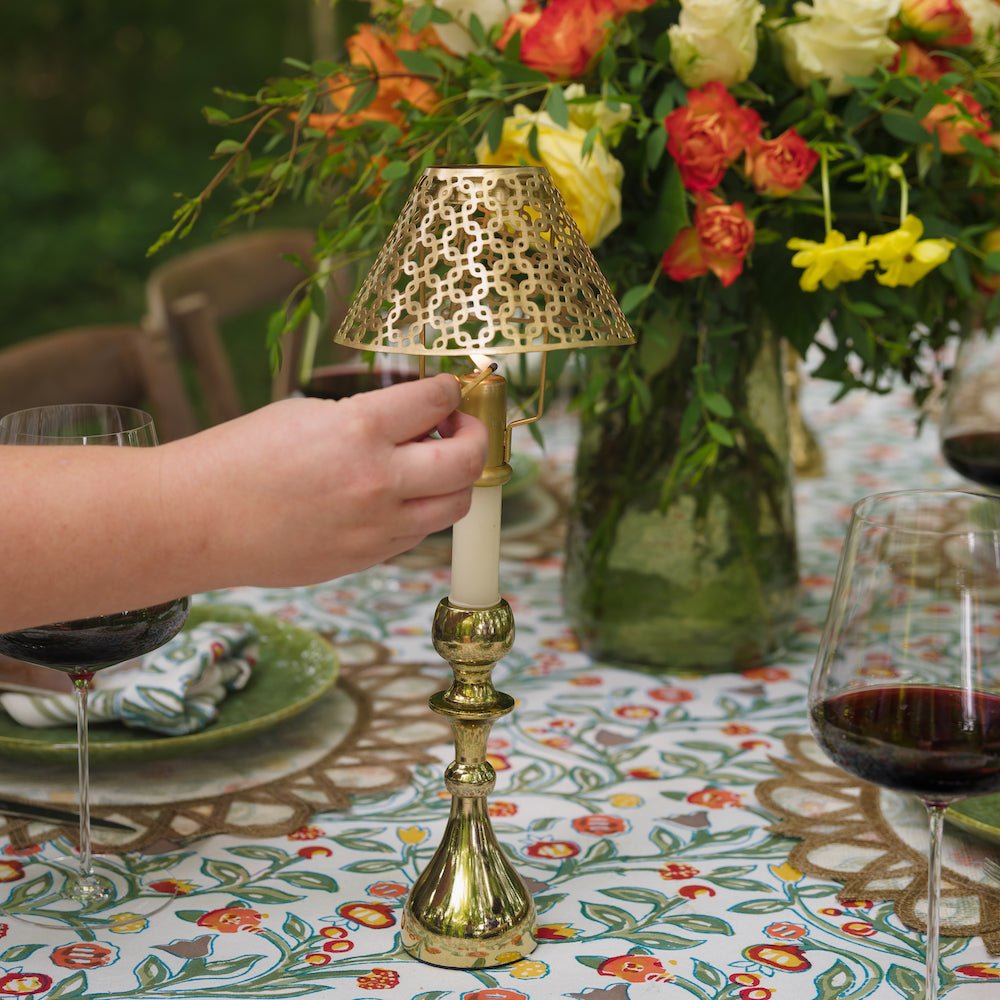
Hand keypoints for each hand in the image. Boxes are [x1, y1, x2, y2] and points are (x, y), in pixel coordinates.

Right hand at [164, 373, 487, 587]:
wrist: (196, 520)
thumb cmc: (238, 458)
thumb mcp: (305, 414)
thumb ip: (366, 417)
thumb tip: (413, 421)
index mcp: (358, 429)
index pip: (437, 400)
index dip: (450, 390)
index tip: (449, 390)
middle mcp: (377, 480)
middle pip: (467, 460)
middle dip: (475, 437)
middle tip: (461, 428)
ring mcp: (375, 527)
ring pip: (454, 505)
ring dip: (455, 479)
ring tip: (432, 464)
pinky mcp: (365, 558)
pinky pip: (417, 532)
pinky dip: (421, 510)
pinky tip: (397, 495)